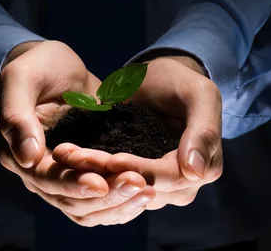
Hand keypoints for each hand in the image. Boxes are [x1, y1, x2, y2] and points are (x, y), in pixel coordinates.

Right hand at [0, 40, 154, 224]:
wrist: (55, 65)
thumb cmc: (36, 65)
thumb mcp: (21, 80)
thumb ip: (17, 116)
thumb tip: (28, 157)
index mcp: (18, 156)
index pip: (47, 181)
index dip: (74, 185)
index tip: (101, 182)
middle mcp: (40, 174)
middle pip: (72, 202)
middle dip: (106, 196)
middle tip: (139, 183)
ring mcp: (65, 176)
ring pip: (90, 209)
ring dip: (119, 204)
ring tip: (148, 191)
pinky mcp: (87, 172)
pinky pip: (104, 200)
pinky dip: (124, 201)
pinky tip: (148, 192)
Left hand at [54, 55, 222, 209]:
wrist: (161, 80)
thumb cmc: (183, 81)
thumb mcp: (199, 95)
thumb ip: (203, 130)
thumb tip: (195, 171)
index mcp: (204, 168)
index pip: (169, 179)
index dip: (139, 171)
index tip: (111, 158)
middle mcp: (181, 185)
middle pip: (141, 188)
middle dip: (106, 174)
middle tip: (73, 156)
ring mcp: (155, 185)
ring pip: (121, 189)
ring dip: (92, 174)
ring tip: (66, 154)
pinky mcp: (132, 177)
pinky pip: (111, 182)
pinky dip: (89, 171)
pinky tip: (68, 156)